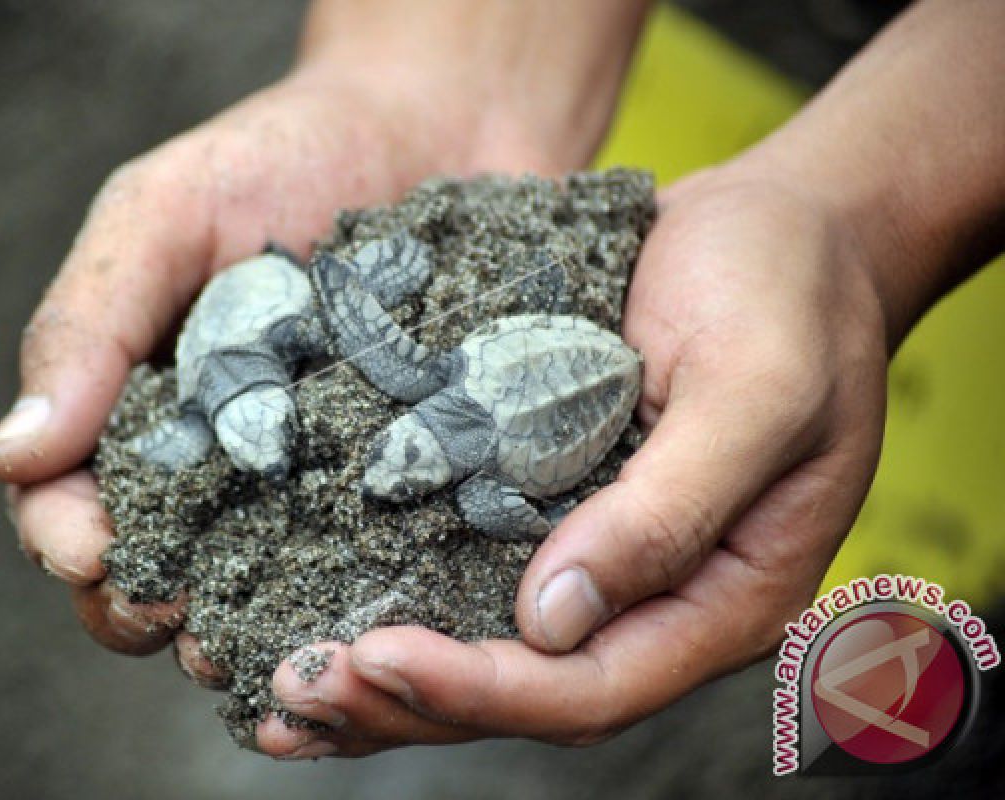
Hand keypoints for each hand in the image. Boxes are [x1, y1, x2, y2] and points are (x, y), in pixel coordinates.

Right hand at [0, 54, 588, 664]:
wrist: (432, 127)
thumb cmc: (281, 156)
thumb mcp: (164, 212)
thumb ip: (87, 324)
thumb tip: (8, 456)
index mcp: (142, 414)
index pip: (73, 505)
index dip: (69, 541)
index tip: (92, 554)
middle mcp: (226, 467)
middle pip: (164, 572)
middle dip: (158, 610)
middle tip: (185, 625)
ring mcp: (322, 484)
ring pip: (271, 591)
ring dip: (264, 631)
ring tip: (284, 644)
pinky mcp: (417, 483)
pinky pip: (389, 558)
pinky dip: (377, 595)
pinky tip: (385, 611)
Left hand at [260, 163, 889, 756]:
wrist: (787, 229)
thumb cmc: (791, 294)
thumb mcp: (756, 389)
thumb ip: (668, 509)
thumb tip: (551, 620)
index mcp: (722, 596)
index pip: (593, 687)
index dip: (484, 689)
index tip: (377, 657)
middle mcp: (655, 597)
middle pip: (526, 689)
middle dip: (409, 699)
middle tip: (297, 684)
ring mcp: (602, 555)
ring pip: (489, 649)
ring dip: (387, 674)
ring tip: (280, 683)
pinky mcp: (555, 502)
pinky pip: (473, 573)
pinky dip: (398, 597)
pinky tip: (315, 600)